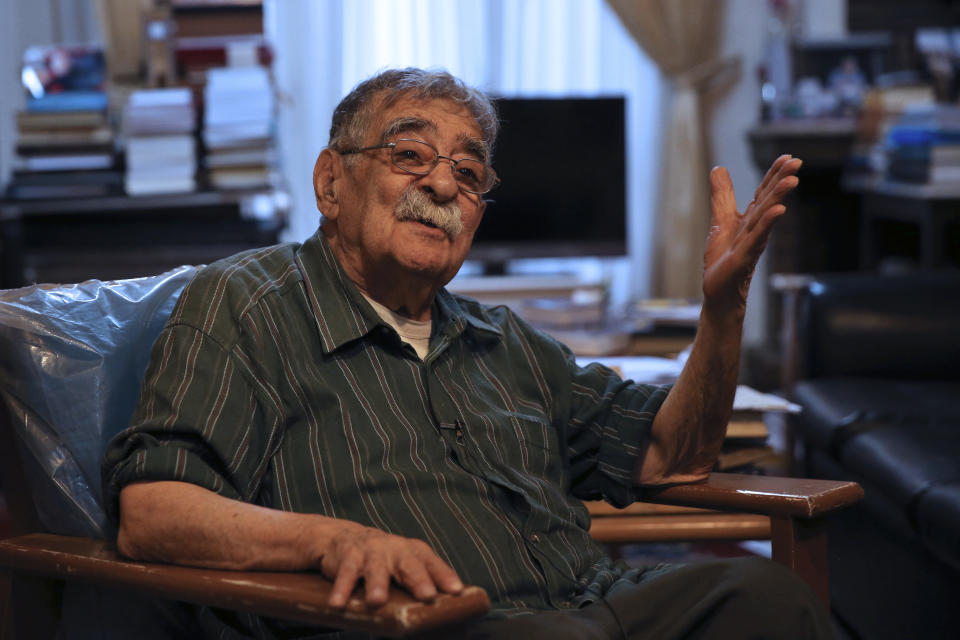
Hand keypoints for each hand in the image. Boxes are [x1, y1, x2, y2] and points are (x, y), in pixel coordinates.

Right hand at [320, 523, 462, 607]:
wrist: (347, 537)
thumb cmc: (386, 560)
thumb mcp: (405, 566)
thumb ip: (421, 584)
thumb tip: (445, 619)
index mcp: (415, 553)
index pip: (433, 564)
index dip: (445, 577)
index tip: (457, 591)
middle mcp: (396, 549)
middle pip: (409, 564)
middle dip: (418, 580)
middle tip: (427, 595)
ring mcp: (372, 551)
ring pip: (376, 568)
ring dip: (377, 584)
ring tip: (377, 601)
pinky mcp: (349, 556)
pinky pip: (346, 573)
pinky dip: (342, 588)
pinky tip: (338, 603)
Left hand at [702, 154, 801, 314]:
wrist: (719, 292)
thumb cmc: (724, 260)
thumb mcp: (721, 220)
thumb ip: (722, 196)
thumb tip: (719, 168)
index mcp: (751, 219)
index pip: (764, 193)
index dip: (774, 175)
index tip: (788, 157)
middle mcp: (755, 229)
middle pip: (769, 201)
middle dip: (782, 181)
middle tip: (797, 162)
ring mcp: (751, 243)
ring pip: (766, 217)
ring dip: (779, 198)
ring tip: (792, 180)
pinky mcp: (744, 258)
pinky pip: (757, 238)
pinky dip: (767, 224)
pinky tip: (779, 211)